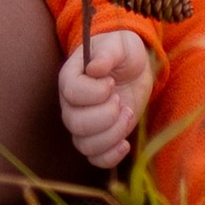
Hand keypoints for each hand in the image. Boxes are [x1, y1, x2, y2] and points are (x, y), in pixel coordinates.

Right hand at [59, 25, 151, 168]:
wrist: (134, 66)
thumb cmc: (121, 52)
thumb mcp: (118, 45)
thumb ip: (107, 54)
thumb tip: (95, 68)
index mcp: (71, 78)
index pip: (72, 93)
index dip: (94, 92)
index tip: (112, 83)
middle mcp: (71, 105)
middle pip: (76, 123)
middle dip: (106, 115)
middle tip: (121, 100)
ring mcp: (84, 124)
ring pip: (85, 145)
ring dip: (112, 135)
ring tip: (128, 114)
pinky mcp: (99, 138)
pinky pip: (95, 159)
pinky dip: (110, 156)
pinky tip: (126, 143)